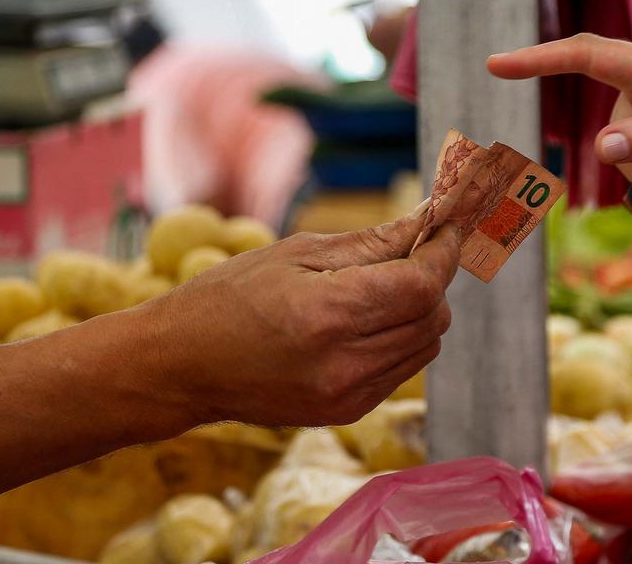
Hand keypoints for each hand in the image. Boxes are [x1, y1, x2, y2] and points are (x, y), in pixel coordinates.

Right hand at [145, 206, 459, 427]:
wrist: (181, 367)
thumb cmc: (229, 297)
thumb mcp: (296, 253)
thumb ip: (373, 242)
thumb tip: (430, 219)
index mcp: (328, 315)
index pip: (422, 284)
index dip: (445, 252)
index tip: (450, 226)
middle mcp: (345, 364)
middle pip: (432, 316)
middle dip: (432, 278)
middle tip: (412, 250)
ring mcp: (348, 396)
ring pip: (426, 345)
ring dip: (419, 310)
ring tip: (381, 287)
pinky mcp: (347, 412)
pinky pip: (402, 368)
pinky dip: (400, 339)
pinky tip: (364, 321)